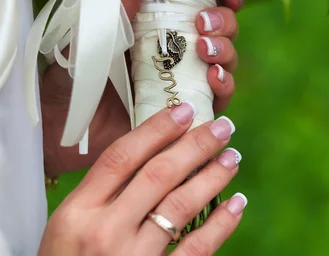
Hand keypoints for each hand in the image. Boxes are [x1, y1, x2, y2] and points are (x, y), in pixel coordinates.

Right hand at [39, 103, 245, 255]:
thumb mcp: (69, 227)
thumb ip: (103, 194)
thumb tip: (152, 150)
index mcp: (77, 212)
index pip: (122, 157)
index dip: (157, 129)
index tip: (185, 109)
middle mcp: (104, 232)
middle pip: (158, 174)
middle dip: (196, 145)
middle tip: (222, 128)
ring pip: (181, 205)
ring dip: (213, 176)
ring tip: (232, 158)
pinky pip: (196, 247)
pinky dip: (221, 223)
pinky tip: (236, 203)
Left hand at [41, 0, 244, 175]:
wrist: (64, 123)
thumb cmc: (74, 76)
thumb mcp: (94, 37)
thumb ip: (115, 7)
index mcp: (162, 29)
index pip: (202, 8)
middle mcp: (181, 54)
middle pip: (223, 33)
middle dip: (224, 23)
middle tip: (204, 24)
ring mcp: (188, 83)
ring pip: (226, 62)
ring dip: (225, 52)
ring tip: (206, 50)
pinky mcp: (190, 113)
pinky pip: (218, 99)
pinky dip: (224, 86)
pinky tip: (214, 78)